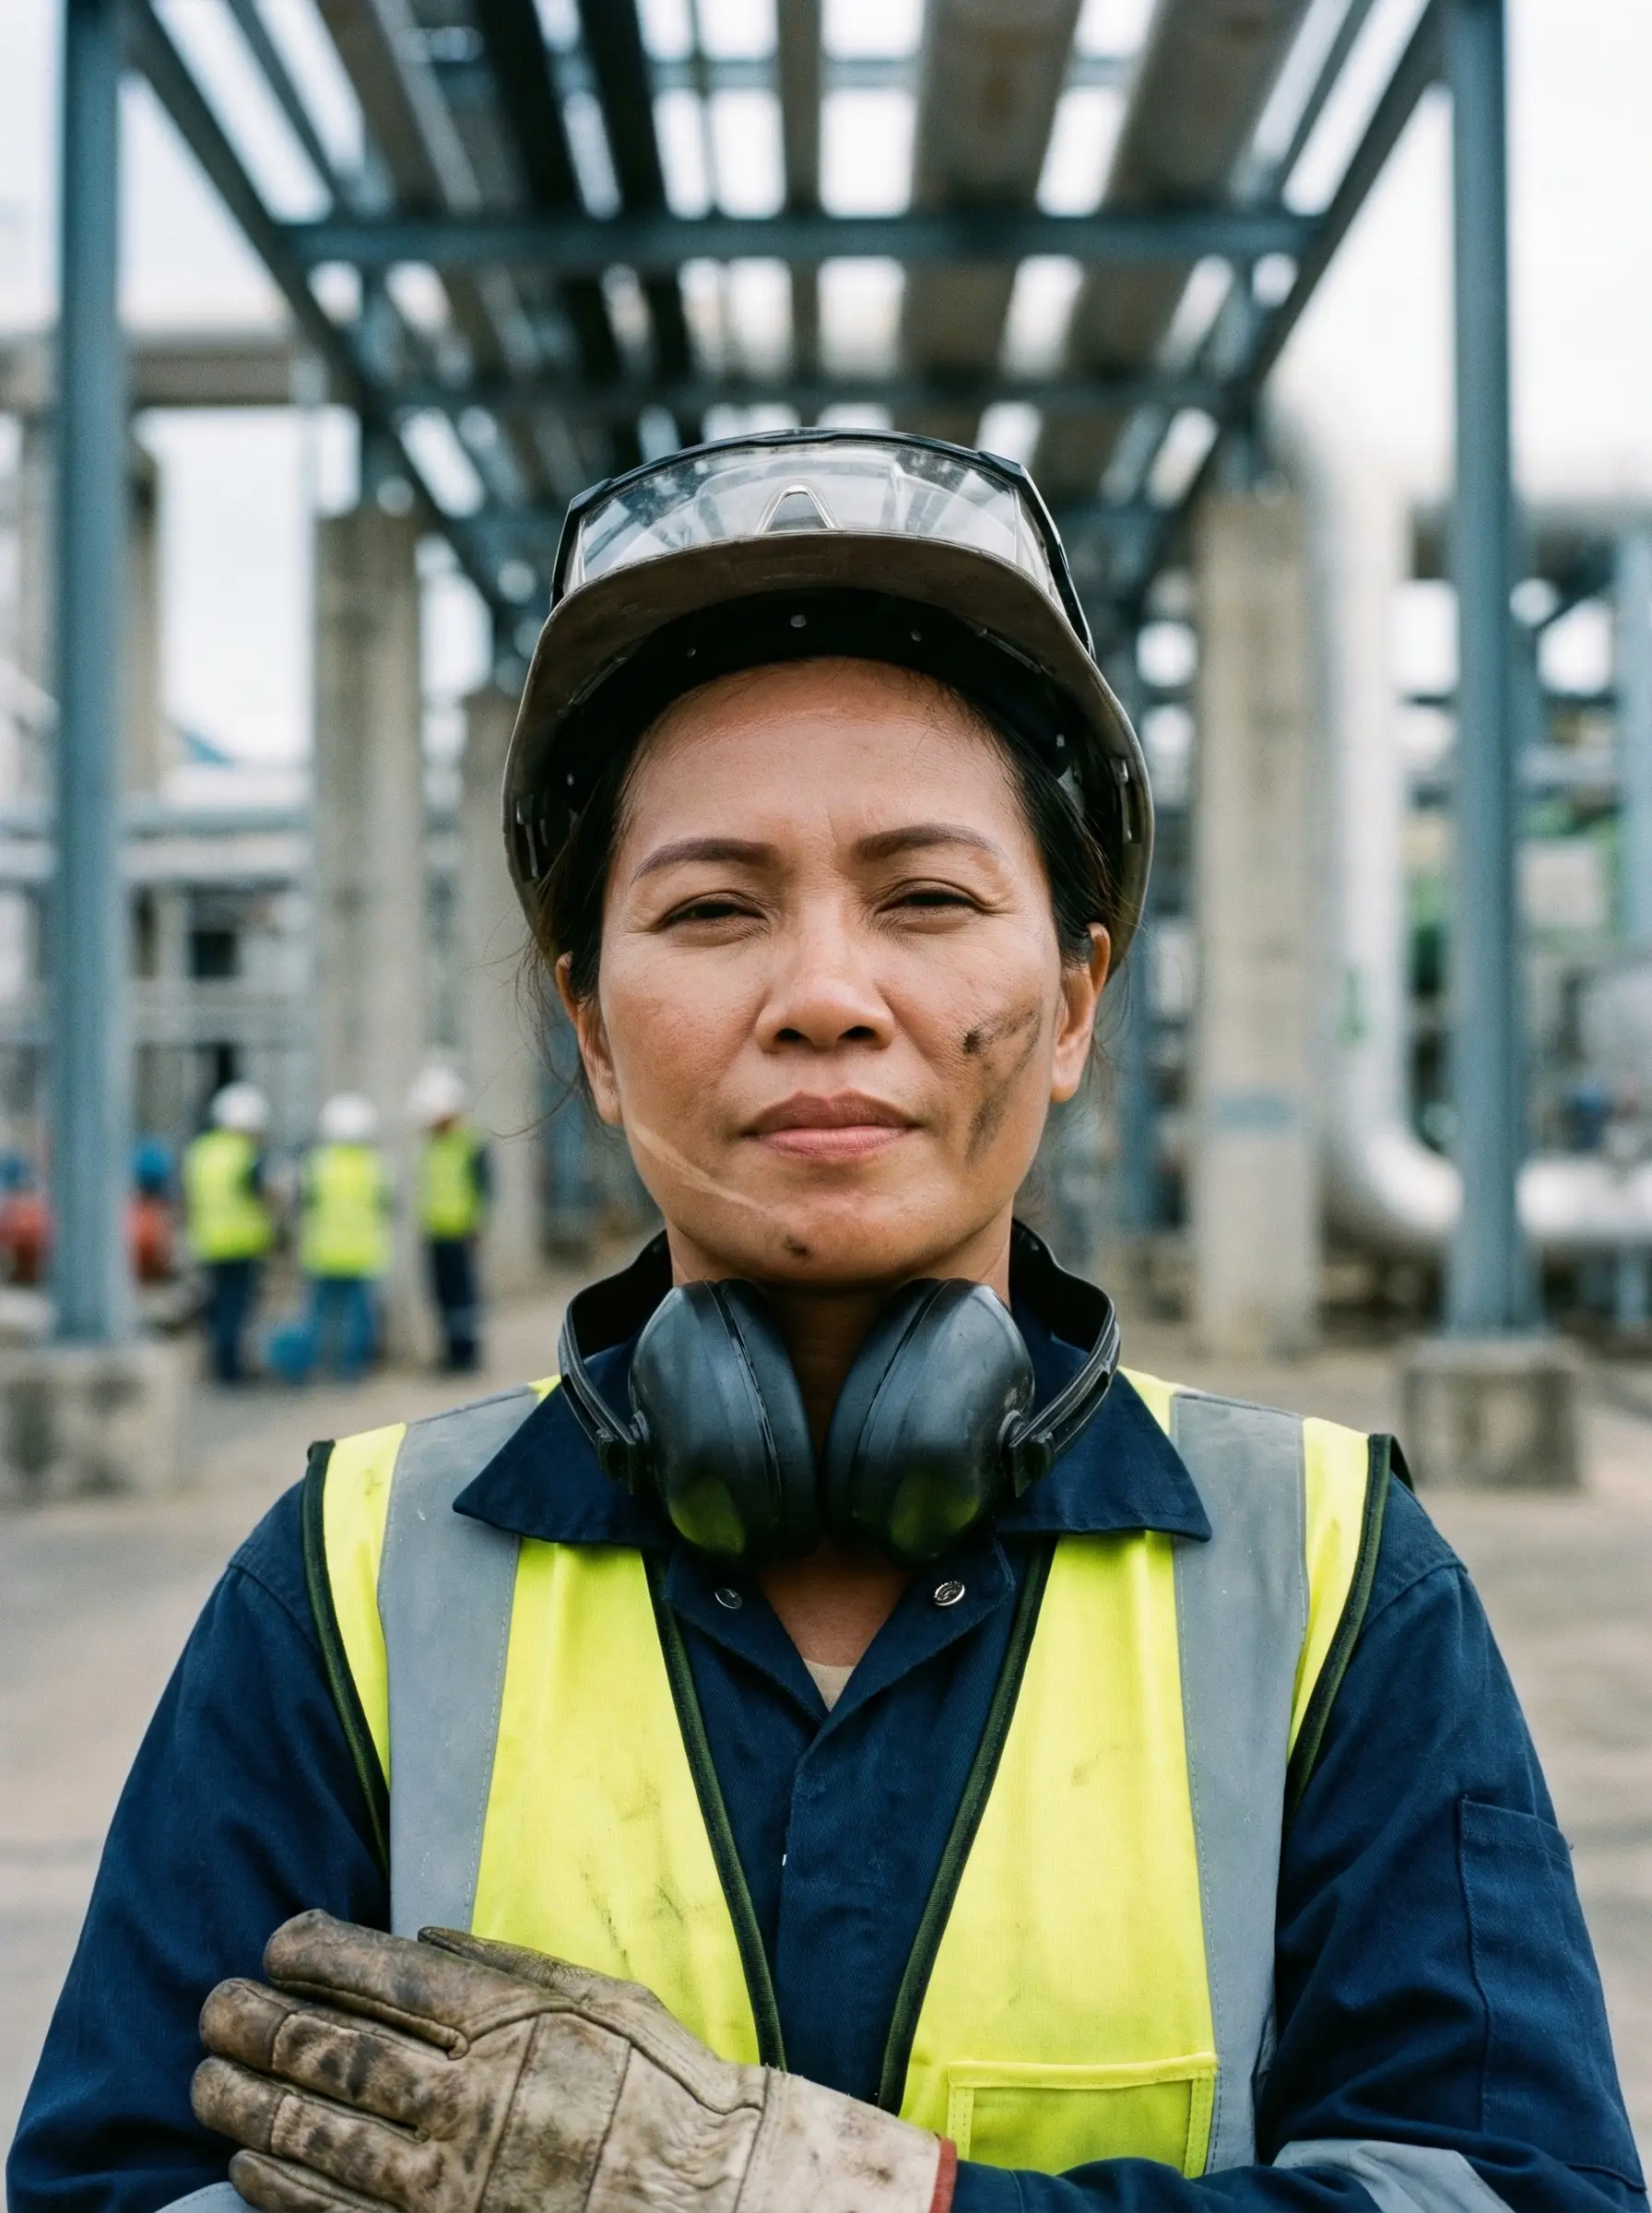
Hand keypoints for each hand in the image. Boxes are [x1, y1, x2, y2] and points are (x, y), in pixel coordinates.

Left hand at [193, 1911, 952, 2212]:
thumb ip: (507, 1965)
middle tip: (212, 2007)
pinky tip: (248, 2165)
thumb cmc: (659, 2086)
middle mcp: (466, 2098)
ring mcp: (447, 2181)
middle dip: (260, 2025)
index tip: (277, 1940)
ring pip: (318, 2136)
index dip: (316, 1953)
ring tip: (206, 2081)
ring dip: (250, 2105)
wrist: (711, 2196)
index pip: (381, 1975)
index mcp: (504, 2023)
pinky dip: (281, 2188)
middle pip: (332, 2054)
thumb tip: (420, 1937)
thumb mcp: (598, 1996)